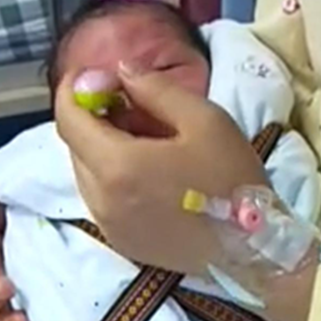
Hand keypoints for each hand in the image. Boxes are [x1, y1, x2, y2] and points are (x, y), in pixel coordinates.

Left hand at [55, 63, 267, 275]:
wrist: (252, 248)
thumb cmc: (232, 180)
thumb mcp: (204, 119)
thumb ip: (155, 89)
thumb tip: (122, 72)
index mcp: (117, 165)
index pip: (68, 119)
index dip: (75, 89)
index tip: (96, 76)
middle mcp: (101, 199)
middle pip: (76, 146)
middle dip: (95, 118)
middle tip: (135, 106)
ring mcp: (108, 225)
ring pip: (87, 173)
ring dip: (104, 149)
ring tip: (147, 141)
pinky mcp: (121, 241)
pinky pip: (102, 199)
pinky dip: (113, 177)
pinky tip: (148, 173)